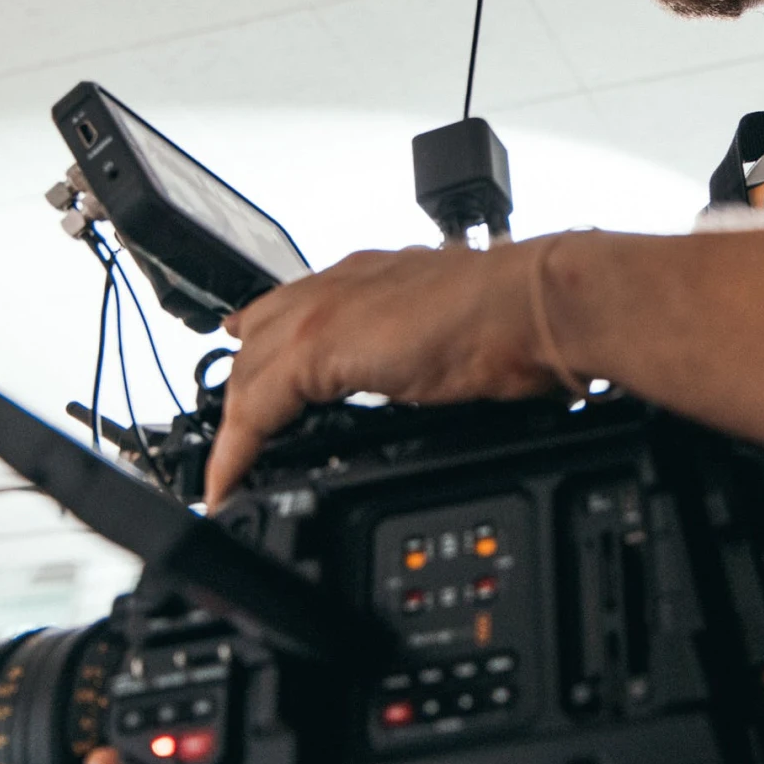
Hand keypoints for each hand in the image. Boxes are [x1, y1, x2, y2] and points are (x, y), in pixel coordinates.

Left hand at [207, 239, 573, 501]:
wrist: (535, 306)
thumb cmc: (520, 318)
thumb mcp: (454, 334)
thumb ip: (427, 348)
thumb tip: (442, 375)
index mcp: (372, 278)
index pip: (294, 312)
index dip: (267, 351)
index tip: (257, 382)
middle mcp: (339, 286)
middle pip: (256, 343)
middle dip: (242, 394)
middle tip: (234, 443)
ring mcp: (322, 313)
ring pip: (247, 374)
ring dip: (236, 427)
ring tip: (228, 473)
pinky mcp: (315, 346)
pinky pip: (252, 409)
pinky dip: (236, 453)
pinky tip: (228, 485)